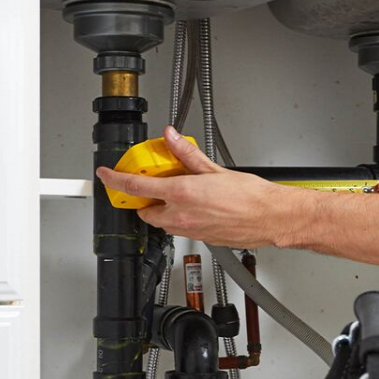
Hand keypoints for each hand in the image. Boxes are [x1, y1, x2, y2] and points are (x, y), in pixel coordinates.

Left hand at [95, 127, 290, 248]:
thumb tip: (171, 138)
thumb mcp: (214, 168)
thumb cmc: (251, 197)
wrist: (271, 218)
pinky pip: (180, 229)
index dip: (115, 180)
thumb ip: (186, 154)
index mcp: (181, 194)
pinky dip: (181, 218)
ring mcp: (190, 231)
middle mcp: (181, 216)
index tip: (107, 175)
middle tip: (156, 184)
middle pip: (145, 210)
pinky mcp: (201, 239)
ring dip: (163, 209)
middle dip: (146, 199)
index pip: (136, 187)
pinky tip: (198, 207)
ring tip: (182, 194)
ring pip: (162, 222)